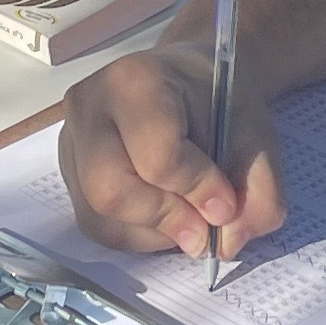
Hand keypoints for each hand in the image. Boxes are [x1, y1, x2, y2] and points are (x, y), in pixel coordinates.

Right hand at [57, 41, 286, 263]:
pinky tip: (164, 215)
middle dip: (165, 219)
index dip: (196, 190)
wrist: (189, 81)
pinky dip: (135, 234)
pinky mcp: (67, 169)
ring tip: (187, 218)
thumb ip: (258, 192)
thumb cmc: (220, 103)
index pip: (157, 155)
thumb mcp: (257, 137)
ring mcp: (70, 139)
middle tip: (203, 230)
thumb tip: (226, 244)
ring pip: (98, 216)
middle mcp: (89, 106)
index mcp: (137, 80)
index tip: (225, 204)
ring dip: (152, 233)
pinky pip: (93, 223)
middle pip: (110, 190)